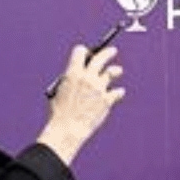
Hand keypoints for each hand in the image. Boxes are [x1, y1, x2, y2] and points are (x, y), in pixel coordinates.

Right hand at [37, 45, 125, 164]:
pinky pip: (117, 92)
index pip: (80, 51)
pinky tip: (119, 92)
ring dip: (115, 70)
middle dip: (107, 52)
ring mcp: (99, 88)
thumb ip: (71, 79)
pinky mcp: (107, 100)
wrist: (68, 128)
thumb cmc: (60, 112)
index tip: (87, 52)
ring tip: (118, 71)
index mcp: (73, 73)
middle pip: (100, 58)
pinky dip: (118, 92)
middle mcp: (87, 77)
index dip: (83, 51)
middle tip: (113, 51)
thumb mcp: (60, 90)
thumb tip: (82, 72)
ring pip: (111, 72)